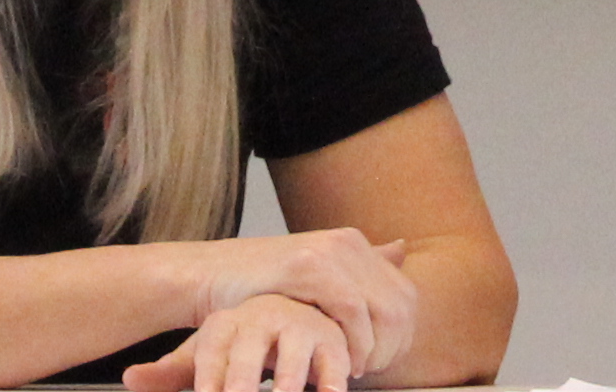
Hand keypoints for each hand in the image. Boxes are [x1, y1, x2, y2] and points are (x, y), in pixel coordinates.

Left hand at [129, 296, 362, 391]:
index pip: (211, 353)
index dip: (208, 380)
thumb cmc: (241, 345)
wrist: (294, 310)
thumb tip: (129, 378)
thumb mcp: (206, 357)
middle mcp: (262, 320)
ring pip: (293, 360)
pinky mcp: (332, 342)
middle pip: (248, 355)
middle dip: (242, 382)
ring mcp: (299, 328)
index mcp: (225, 325)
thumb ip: (169, 373)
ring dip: (287, 385)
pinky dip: (331, 386)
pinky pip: (333, 367)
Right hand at [185, 228, 418, 380]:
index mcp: (355, 246)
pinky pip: (353, 310)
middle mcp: (349, 243)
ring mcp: (331, 251)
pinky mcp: (310, 266)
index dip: (400, 338)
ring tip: (351, 371)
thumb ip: (358, 271)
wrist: (210, 276)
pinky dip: (353, 342)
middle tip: (364, 372)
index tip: (378, 364)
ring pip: (385, 310)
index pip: (406, 297)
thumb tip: (402, 248)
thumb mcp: (314, 281)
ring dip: (374, 350)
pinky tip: (338, 362)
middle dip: (391, 349)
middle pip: (402, 305)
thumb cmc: (260, 288)